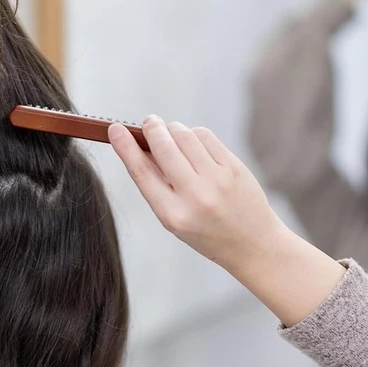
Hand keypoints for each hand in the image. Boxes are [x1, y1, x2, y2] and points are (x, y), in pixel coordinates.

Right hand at [107, 116, 284, 274]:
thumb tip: (141, 148)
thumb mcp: (174, 219)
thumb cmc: (207, 232)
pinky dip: (193, 133)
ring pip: (184, 136)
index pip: (142, 172)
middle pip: (163, 147)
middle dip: (152, 128)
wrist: (252, 243)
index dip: (125, 148)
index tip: (115, 130)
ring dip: (171, 128)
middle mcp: (194, 196)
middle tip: (148, 122)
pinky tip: (191, 140)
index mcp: (172, 214)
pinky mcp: (233, 167)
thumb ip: (157, 187)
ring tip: (168, 132)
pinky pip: (205, 137)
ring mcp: (216, 180)